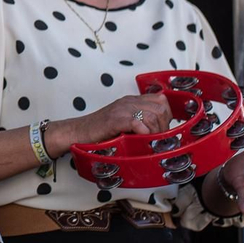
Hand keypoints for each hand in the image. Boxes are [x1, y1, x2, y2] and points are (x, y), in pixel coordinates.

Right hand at [50, 90, 173, 154]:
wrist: (78, 132)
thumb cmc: (99, 131)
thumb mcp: (123, 123)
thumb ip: (139, 122)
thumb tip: (160, 132)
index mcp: (131, 101)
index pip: (161, 100)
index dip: (166, 116)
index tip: (161, 129)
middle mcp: (128, 102)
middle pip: (160, 108)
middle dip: (163, 126)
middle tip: (156, 139)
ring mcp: (121, 109)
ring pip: (152, 116)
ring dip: (154, 132)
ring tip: (148, 142)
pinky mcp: (114, 119)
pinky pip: (138, 123)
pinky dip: (143, 133)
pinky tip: (139, 140)